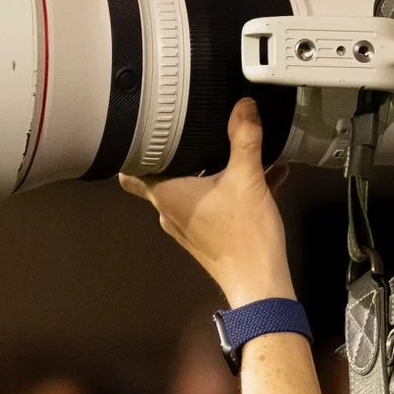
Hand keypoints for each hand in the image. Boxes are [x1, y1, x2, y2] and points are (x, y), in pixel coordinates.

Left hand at [128, 97, 292, 306]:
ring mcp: (188, 226)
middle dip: (179, 154)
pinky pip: (214, 203)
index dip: (136, 151)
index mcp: (167, 195)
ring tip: (234, 150)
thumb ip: (245, 138)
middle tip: (193, 131)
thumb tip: (244, 107)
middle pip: (164, 175)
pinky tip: (263, 174)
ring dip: (210, 170)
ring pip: (193, 188)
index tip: (146, 132)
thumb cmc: (245, 239)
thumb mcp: (247, 179)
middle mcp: (170, 212)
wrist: (261, 285)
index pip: (131, 172)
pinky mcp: (208, 235)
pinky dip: (229, 188)